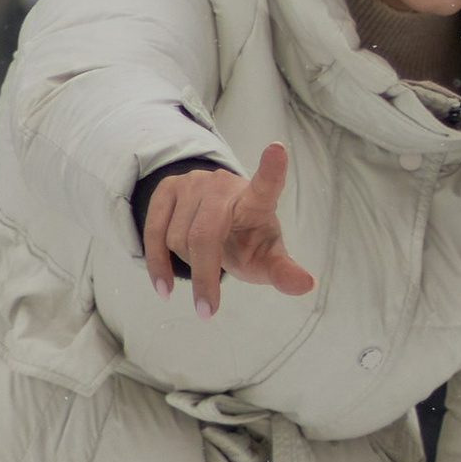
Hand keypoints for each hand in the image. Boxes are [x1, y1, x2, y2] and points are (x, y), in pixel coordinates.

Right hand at [143, 142, 315, 312]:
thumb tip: (307, 285)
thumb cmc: (247, 243)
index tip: (278, 150)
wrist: (216, 226)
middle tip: (207, 311)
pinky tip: (164, 287)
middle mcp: (224, 186)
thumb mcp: (266, 260)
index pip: (267, 184)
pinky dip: (157, 265)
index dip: (272, 169)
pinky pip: (153, 232)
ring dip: (187, 264)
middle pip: (205, 235)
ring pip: (177, 238)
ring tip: (202, 263)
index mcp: (257, 200)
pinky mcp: (167, 188)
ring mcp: (193, 183)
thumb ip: (284, 273)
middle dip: (205, 276)